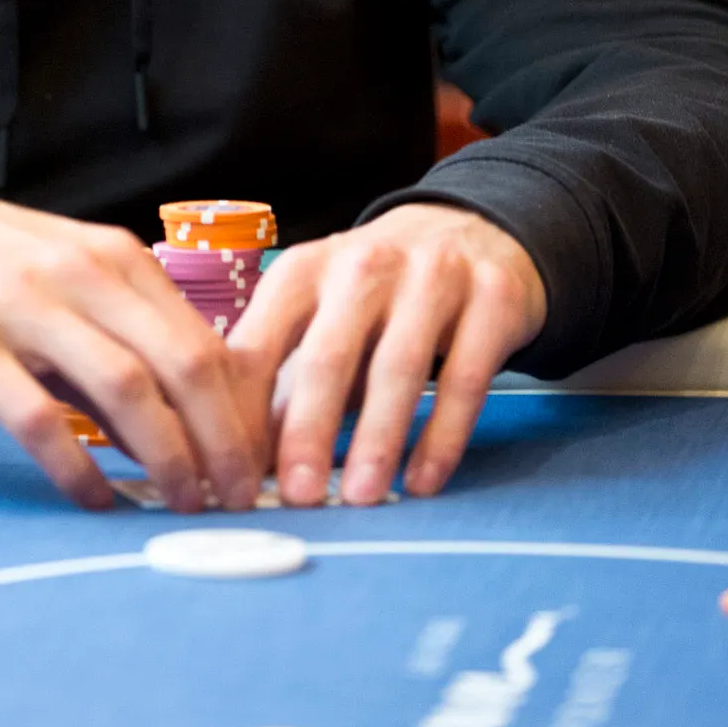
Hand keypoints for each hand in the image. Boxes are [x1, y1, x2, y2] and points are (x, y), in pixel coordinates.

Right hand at [0, 185, 259, 512]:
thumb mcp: (67, 280)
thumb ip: (123, 340)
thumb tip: (185, 428)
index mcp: (112, 256)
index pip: (205, 341)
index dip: (240, 412)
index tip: (256, 465)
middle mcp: (78, 273)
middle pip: (181, 364)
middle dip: (222, 443)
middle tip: (236, 498)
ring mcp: (21, 307)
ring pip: (125, 388)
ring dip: (166, 458)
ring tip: (182, 504)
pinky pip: (37, 417)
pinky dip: (76, 466)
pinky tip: (94, 498)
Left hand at [229, 204, 545, 507]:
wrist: (471, 229)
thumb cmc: (379, 290)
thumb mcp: (325, 316)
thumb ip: (289, 379)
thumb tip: (249, 458)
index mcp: (306, 270)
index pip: (260, 340)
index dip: (244, 410)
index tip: (236, 470)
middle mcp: (364, 265)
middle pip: (328, 354)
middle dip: (309, 430)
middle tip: (298, 494)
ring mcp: (432, 276)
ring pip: (398, 367)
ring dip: (377, 439)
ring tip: (361, 497)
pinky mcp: (491, 298)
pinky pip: (465, 378)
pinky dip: (443, 436)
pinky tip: (423, 481)